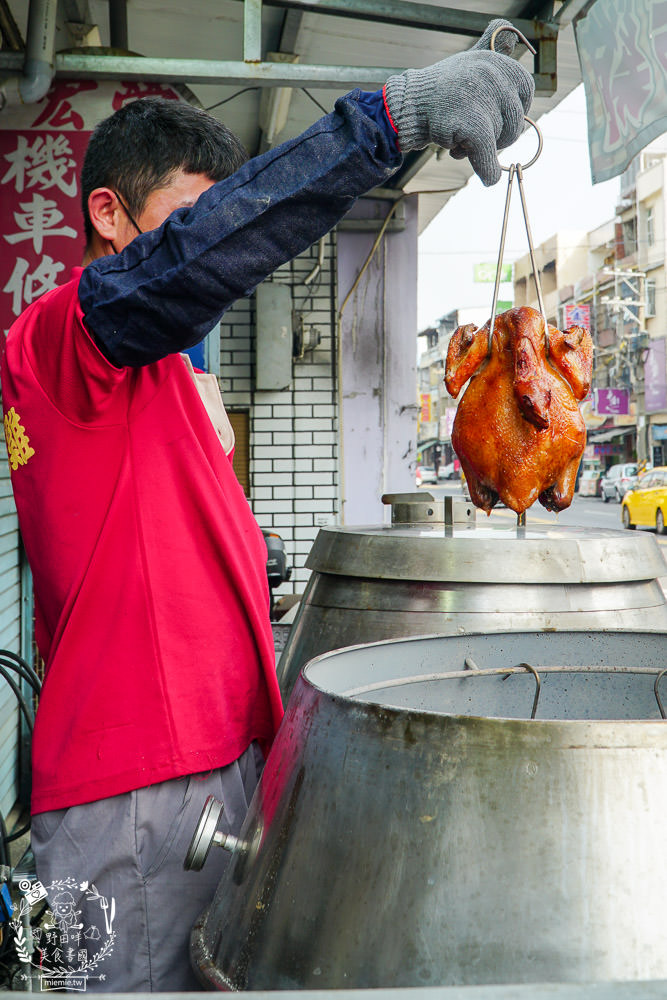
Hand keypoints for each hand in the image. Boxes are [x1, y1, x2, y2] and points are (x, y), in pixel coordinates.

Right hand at [383, 19, 534, 185]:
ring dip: (482, 149)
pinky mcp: (473, 126)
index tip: (500, 119)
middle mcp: (492, 75)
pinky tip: (488, 178)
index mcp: (496, 61)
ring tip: (460, 138)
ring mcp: (482, 100)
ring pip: (500, 140)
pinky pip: (488, 156)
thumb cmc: (442, 88)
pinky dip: (488, 171)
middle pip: (514, 121)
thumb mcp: (471, 60)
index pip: (525, 91)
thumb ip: (494, 49)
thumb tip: (511, 34)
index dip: (516, 111)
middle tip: (474, 135)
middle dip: (499, 136)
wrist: (409, 105)